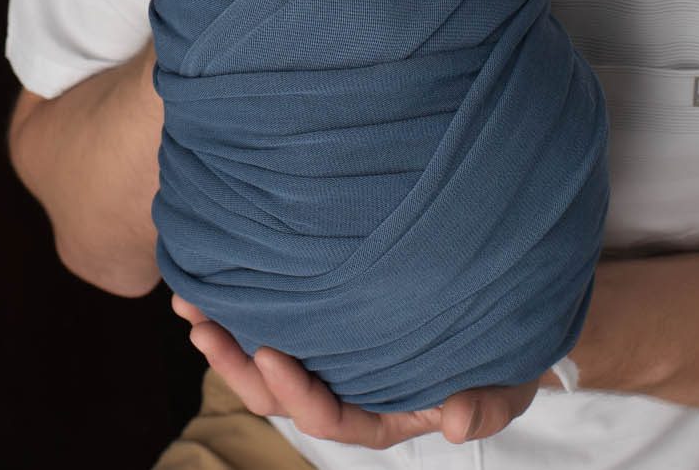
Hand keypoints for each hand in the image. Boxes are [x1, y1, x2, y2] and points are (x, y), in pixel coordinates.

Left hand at [171, 295, 542, 448]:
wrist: (505, 300)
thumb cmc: (505, 349)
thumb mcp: (509, 379)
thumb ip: (488, 406)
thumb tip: (452, 423)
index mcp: (383, 412)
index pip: (329, 417)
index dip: (295, 392)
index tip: (271, 351)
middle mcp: (349, 387)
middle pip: (281, 392)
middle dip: (237, 364)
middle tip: (202, 326)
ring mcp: (333, 352)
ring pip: (269, 356)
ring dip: (227, 333)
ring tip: (189, 301)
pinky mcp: (324, 313)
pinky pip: (277, 316)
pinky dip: (244, 302)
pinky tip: (216, 275)